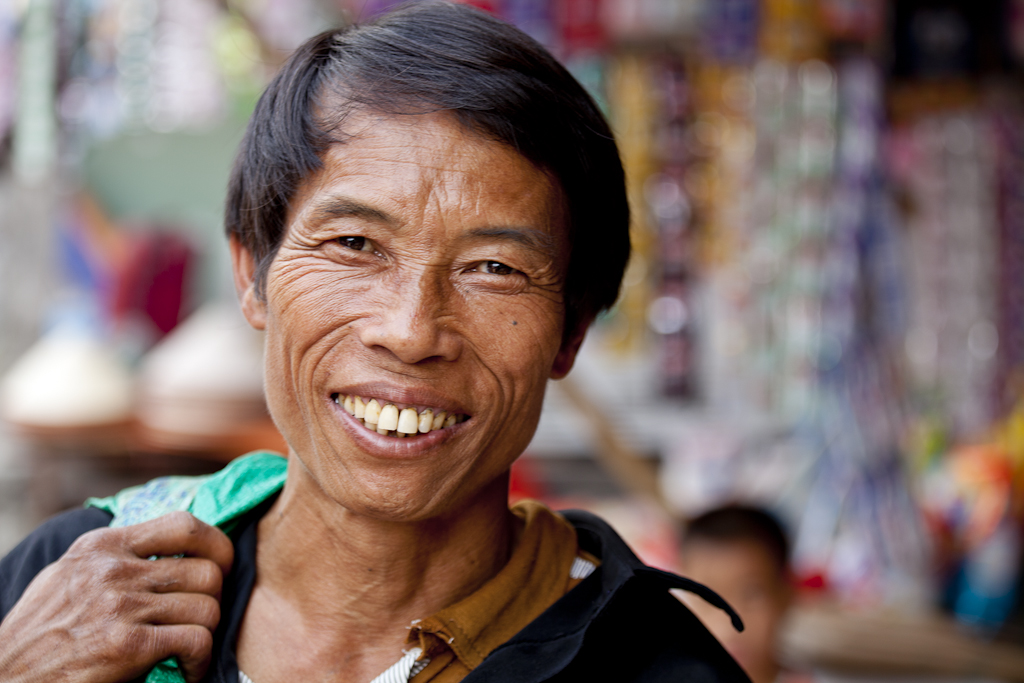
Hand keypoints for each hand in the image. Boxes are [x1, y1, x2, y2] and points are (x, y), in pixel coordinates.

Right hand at [0, 511, 232, 682]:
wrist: (6, 677)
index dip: (216, 544)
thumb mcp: (70, 574)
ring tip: (191, 646)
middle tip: (201, 617)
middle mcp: (114, 569)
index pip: (184, 524)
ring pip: (207, 606)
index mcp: (104, 545)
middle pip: (206, 570)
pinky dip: (201, 659)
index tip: (220, 565)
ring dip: (207, 632)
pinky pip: (196, 641)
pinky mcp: (126, 645)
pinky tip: (187, 668)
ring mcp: (120, 606)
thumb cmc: (41, 631)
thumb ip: (114, 556)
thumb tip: (166, 545)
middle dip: (214, 598)